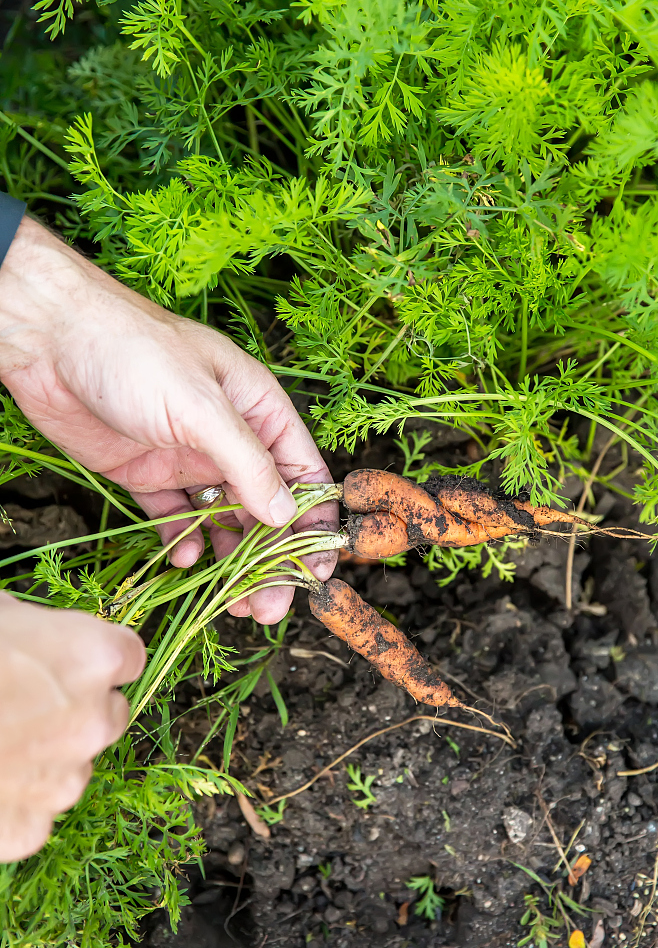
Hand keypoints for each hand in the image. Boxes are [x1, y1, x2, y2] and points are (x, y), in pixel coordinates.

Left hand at [0, 217, 338, 622]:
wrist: (48, 341)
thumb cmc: (134, 354)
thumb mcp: (202, 408)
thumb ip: (248, 464)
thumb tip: (287, 516)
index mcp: (258, 410)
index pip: (303, 473)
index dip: (316, 522)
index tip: (320, 569)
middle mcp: (230, 438)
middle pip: (267, 508)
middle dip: (273, 558)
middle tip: (270, 607)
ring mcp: (189, 459)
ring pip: (225, 521)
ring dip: (234, 561)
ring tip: (236, 603)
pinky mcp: (147, 475)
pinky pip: (176, 519)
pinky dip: (183, 542)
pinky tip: (183, 559)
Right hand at [0, 592, 144, 860]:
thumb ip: (32, 629)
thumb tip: (30, 637)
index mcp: (93, 657)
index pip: (128, 658)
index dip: (95, 659)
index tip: (70, 660)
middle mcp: (93, 722)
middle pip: (109, 715)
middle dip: (77, 711)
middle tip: (23, 704)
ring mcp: (64, 781)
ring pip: (71, 767)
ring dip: (43, 758)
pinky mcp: (29, 829)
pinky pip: (32, 813)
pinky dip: (10, 802)